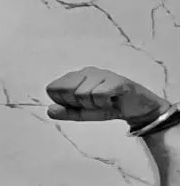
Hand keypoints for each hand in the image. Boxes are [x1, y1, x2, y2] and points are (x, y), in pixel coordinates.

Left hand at [45, 67, 170, 125]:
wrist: (135, 108)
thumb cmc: (107, 106)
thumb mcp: (83, 113)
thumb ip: (65, 112)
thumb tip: (49, 110)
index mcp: (74, 77)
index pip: (52, 89)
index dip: (63, 102)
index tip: (79, 104)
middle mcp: (86, 72)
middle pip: (65, 91)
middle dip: (77, 104)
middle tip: (93, 103)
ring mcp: (101, 74)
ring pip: (82, 94)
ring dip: (93, 105)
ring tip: (104, 101)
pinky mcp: (116, 80)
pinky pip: (98, 95)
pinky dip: (104, 104)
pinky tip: (112, 100)